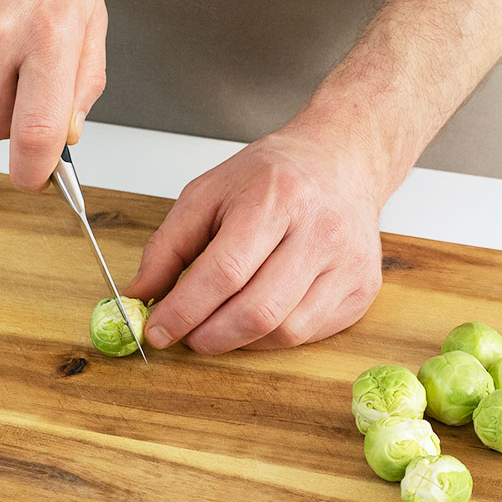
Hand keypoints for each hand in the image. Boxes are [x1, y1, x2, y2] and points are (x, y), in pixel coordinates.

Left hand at [123, 126, 386, 353]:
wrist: (342, 160)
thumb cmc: (272, 176)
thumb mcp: (207, 192)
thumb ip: (168, 246)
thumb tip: (139, 294)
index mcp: (276, 199)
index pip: (223, 272)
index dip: (185, 310)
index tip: (157, 330)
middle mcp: (320, 232)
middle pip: (257, 311)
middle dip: (209, 336)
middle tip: (186, 336)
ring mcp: (348, 264)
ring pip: (286, 332)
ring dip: (240, 341)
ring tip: (218, 324)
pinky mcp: (362, 289)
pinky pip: (309, 334)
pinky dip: (272, 337)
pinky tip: (256, 316)